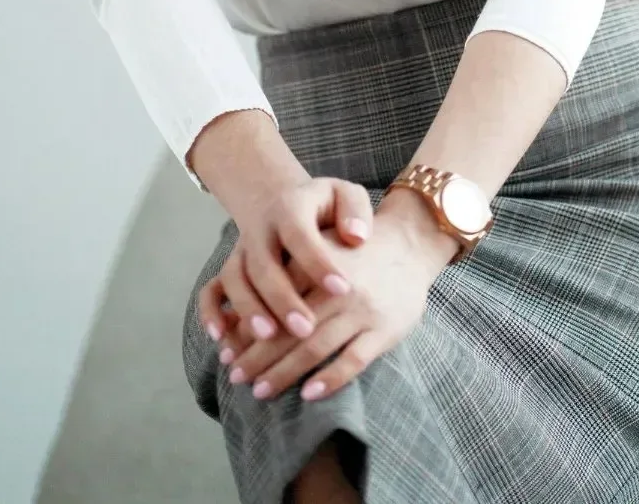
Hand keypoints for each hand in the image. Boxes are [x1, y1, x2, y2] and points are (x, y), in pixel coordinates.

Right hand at [198, 176, 372, 349]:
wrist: (283, 201)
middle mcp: (260, 230)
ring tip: (269, 337)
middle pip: (263, 263)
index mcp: (291, 208)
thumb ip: (354, 209)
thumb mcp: (344, 194)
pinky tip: (222, 337)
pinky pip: (210, 291)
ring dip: (249, 309)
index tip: (343, 289)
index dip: (318, 261)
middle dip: (282, 298)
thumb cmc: (323, 206)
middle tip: (306, 329)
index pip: (300, 234)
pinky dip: (211, 313)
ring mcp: (241, 251)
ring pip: (235, 279)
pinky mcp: (229, 269)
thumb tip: (358, 236)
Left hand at [210, 210, 445, 403]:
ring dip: (285, 373)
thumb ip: (287, 268)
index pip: (276, 297)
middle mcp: (340, 287)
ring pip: (316, 347)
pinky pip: (353, 360)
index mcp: (319, 261)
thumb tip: (239, 307)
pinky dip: (329, 379)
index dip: (250, 325)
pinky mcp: (385, 330)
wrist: (410, 243)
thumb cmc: (354, 250)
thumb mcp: (321, 243)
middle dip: (259, 356)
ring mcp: (364, 310)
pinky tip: (308, 394)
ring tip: (260, 390)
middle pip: (291, 328)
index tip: (228, 348)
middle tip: (236, 376)